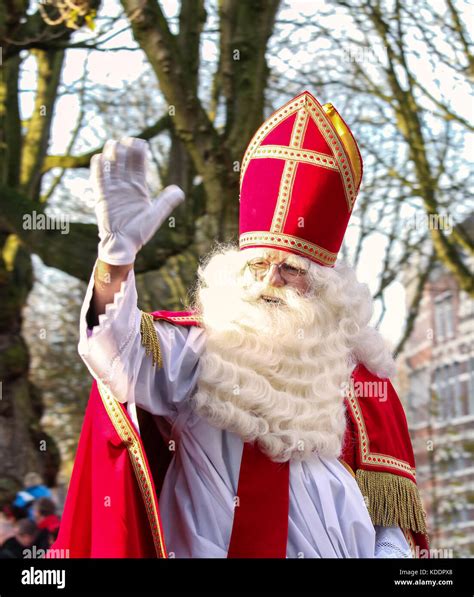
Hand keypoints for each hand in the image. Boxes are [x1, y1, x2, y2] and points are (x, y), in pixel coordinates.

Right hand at [90, 137, 184, 264]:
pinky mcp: (102, 196)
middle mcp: (125, 186)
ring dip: (111, 154)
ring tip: (114, 144)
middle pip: (124, 162)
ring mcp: (113, 190)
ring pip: (111, 167)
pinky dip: (98, 168)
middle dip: (125, 149)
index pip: (138, 165)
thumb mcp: (155, 215)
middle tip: (127, 140)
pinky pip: (99, 179)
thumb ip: (166, 202)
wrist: (122, 244)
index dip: (139, 153)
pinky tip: (100, 157)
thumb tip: (179, 190)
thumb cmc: (139, 232)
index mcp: (138, 188)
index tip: (142, 142)